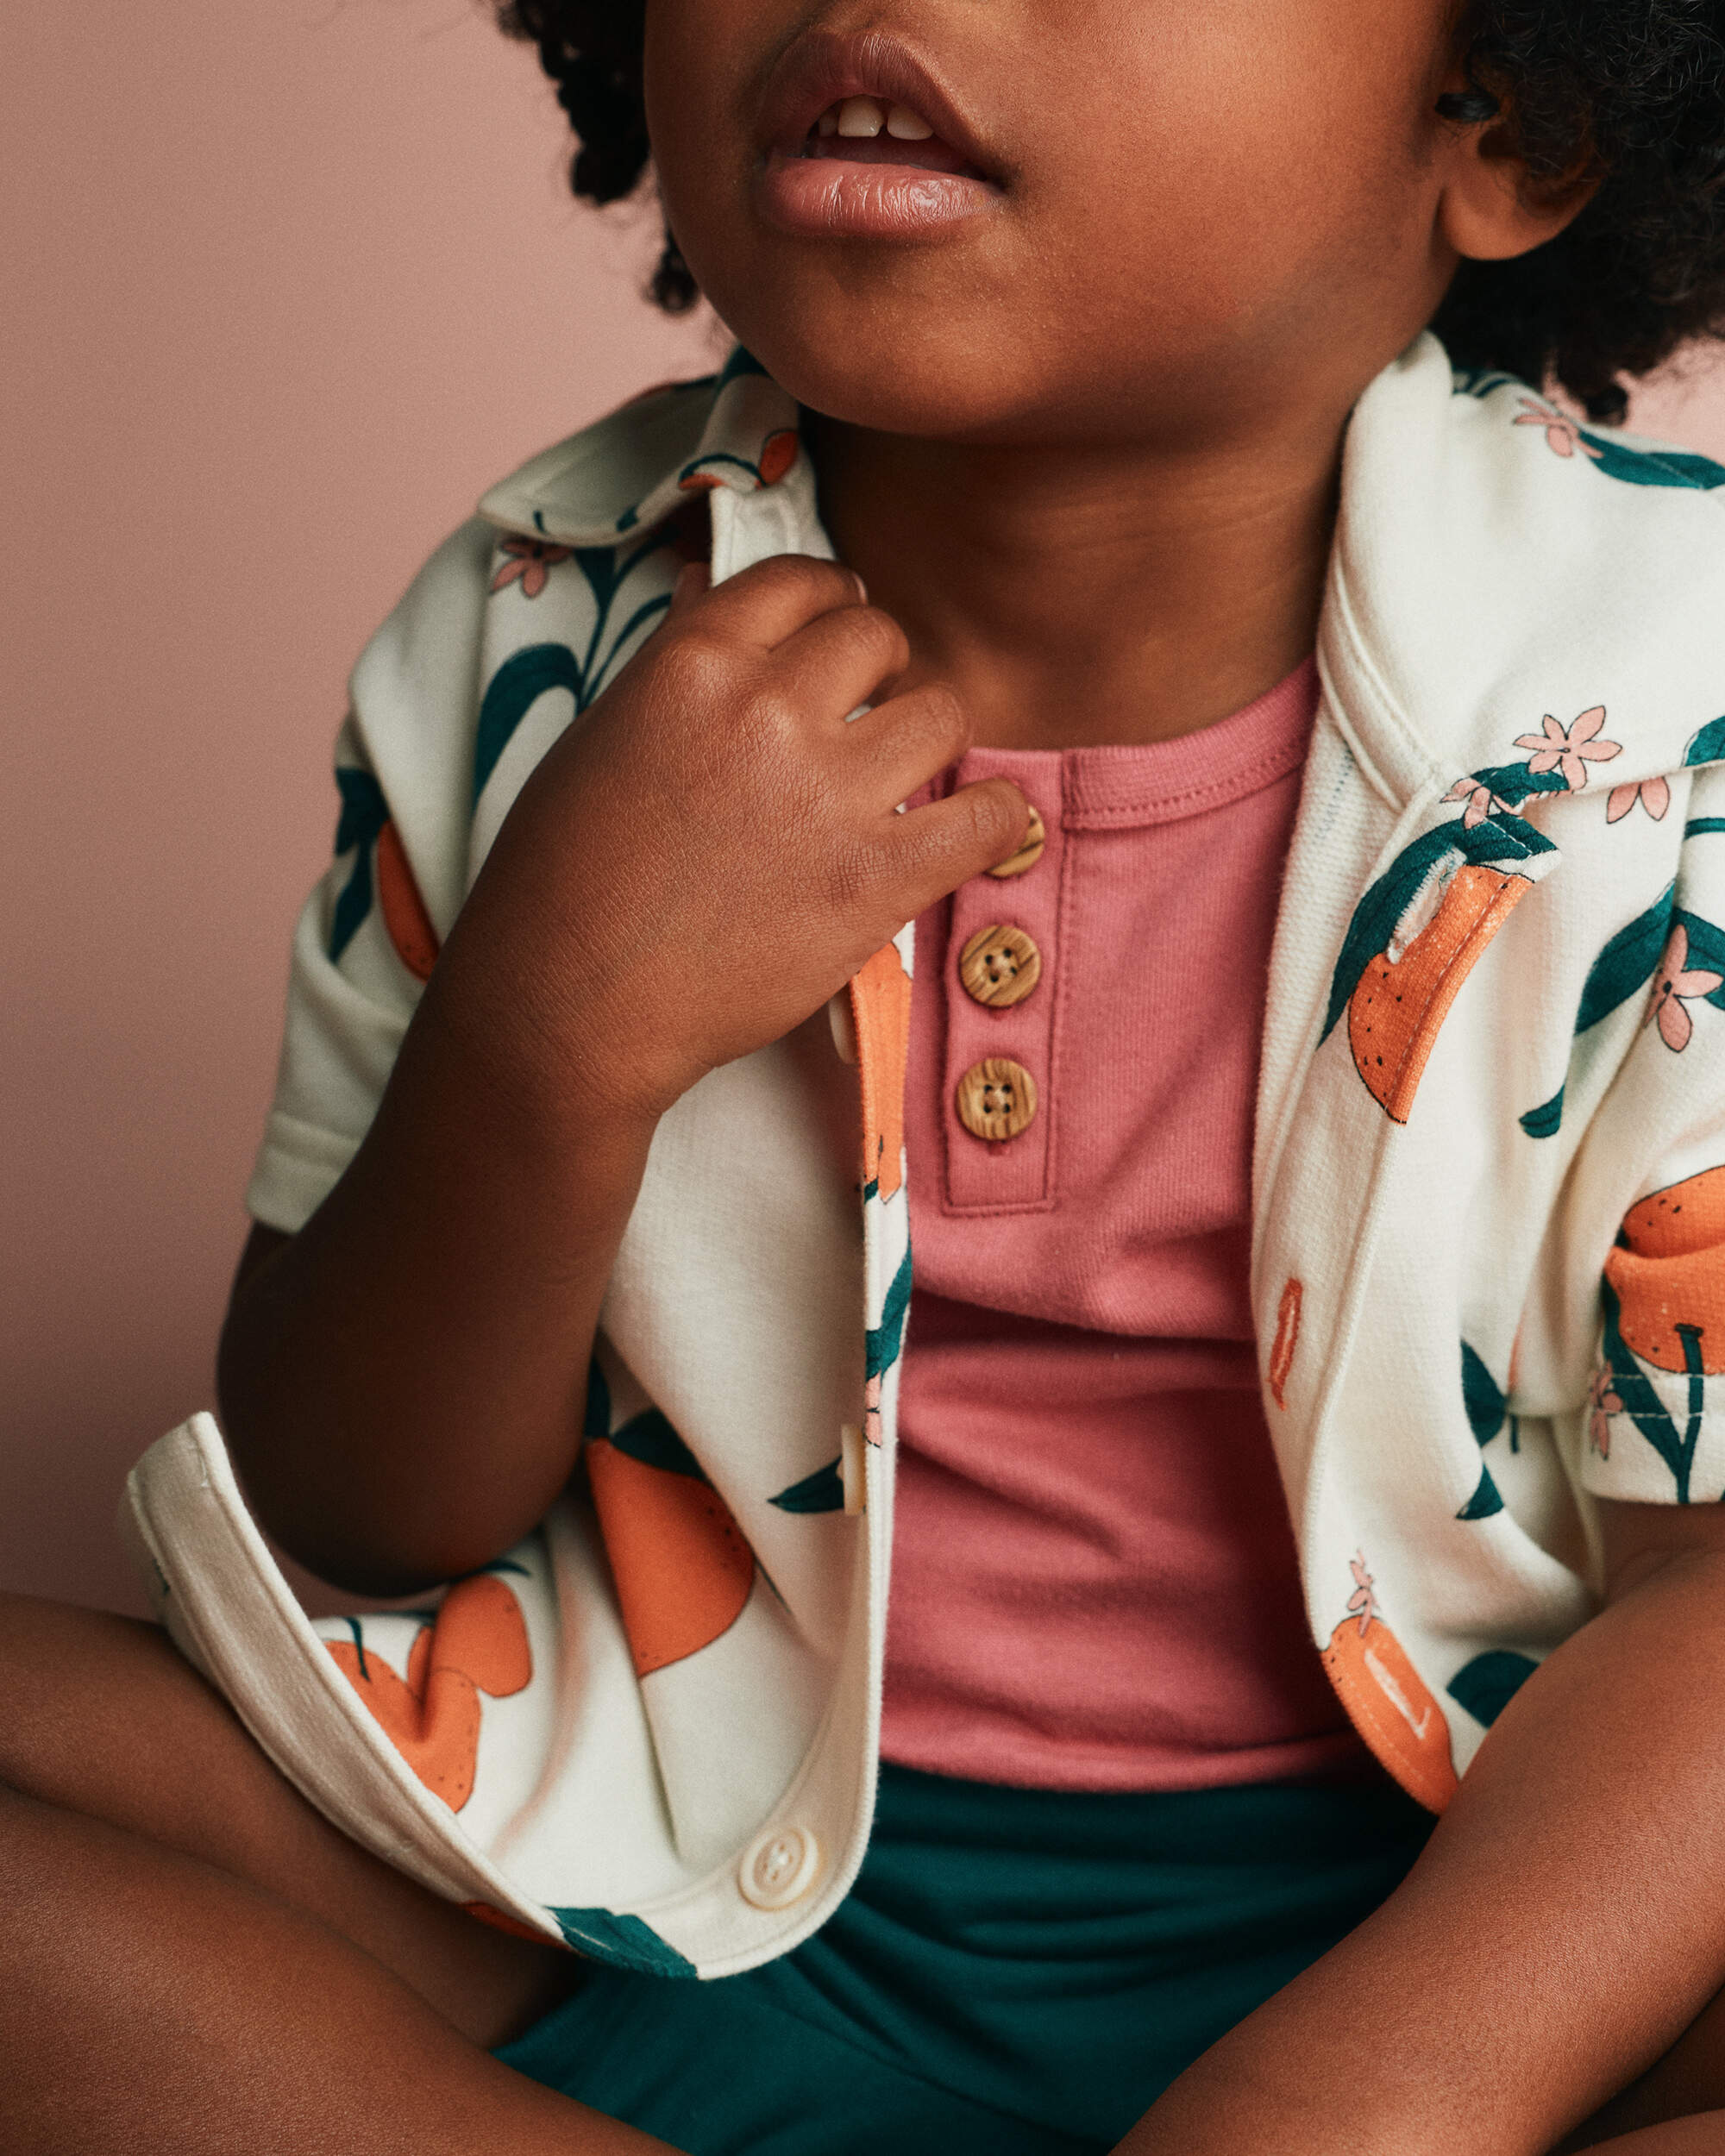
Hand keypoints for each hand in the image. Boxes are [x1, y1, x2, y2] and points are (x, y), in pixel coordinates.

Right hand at [443, 553, 1025, 1118]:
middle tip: (864, 717)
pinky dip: (996, 819)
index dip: (830, 601)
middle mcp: (767, 710)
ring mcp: (828, 794)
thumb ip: (674, 665)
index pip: (798, 582)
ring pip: (941, 713)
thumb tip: (709, 591)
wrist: (570, 1002)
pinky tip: (978, 827)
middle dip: (879, 670)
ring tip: (900, 779)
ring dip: (926, 739)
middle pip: (876, 636)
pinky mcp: (875, 880)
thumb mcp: (600, 736)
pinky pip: (988, 817)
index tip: (838, 629)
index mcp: (693, 662)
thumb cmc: (562, 879)